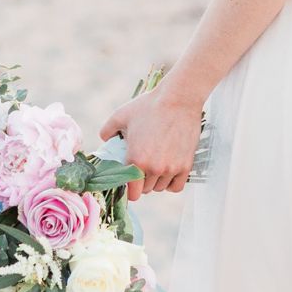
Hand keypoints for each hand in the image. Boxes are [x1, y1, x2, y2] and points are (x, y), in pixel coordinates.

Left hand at [99, 85, 202, 200]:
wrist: (178, 99)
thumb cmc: (149, 106)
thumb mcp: (121, 115)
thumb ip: (107, 130)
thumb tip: (105, 139)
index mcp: (136, 160)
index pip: (132, 192)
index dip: (130, 189)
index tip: (130, 183)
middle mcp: (154, 168)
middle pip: (146, 190)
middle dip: (142, 181)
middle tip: (143, 167)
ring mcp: (171, 168)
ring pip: (160, 188)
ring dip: (157, 181)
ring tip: (156, 166)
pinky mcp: (185, 166)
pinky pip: (176, 186)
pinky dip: (171, 183)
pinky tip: (168, 172)